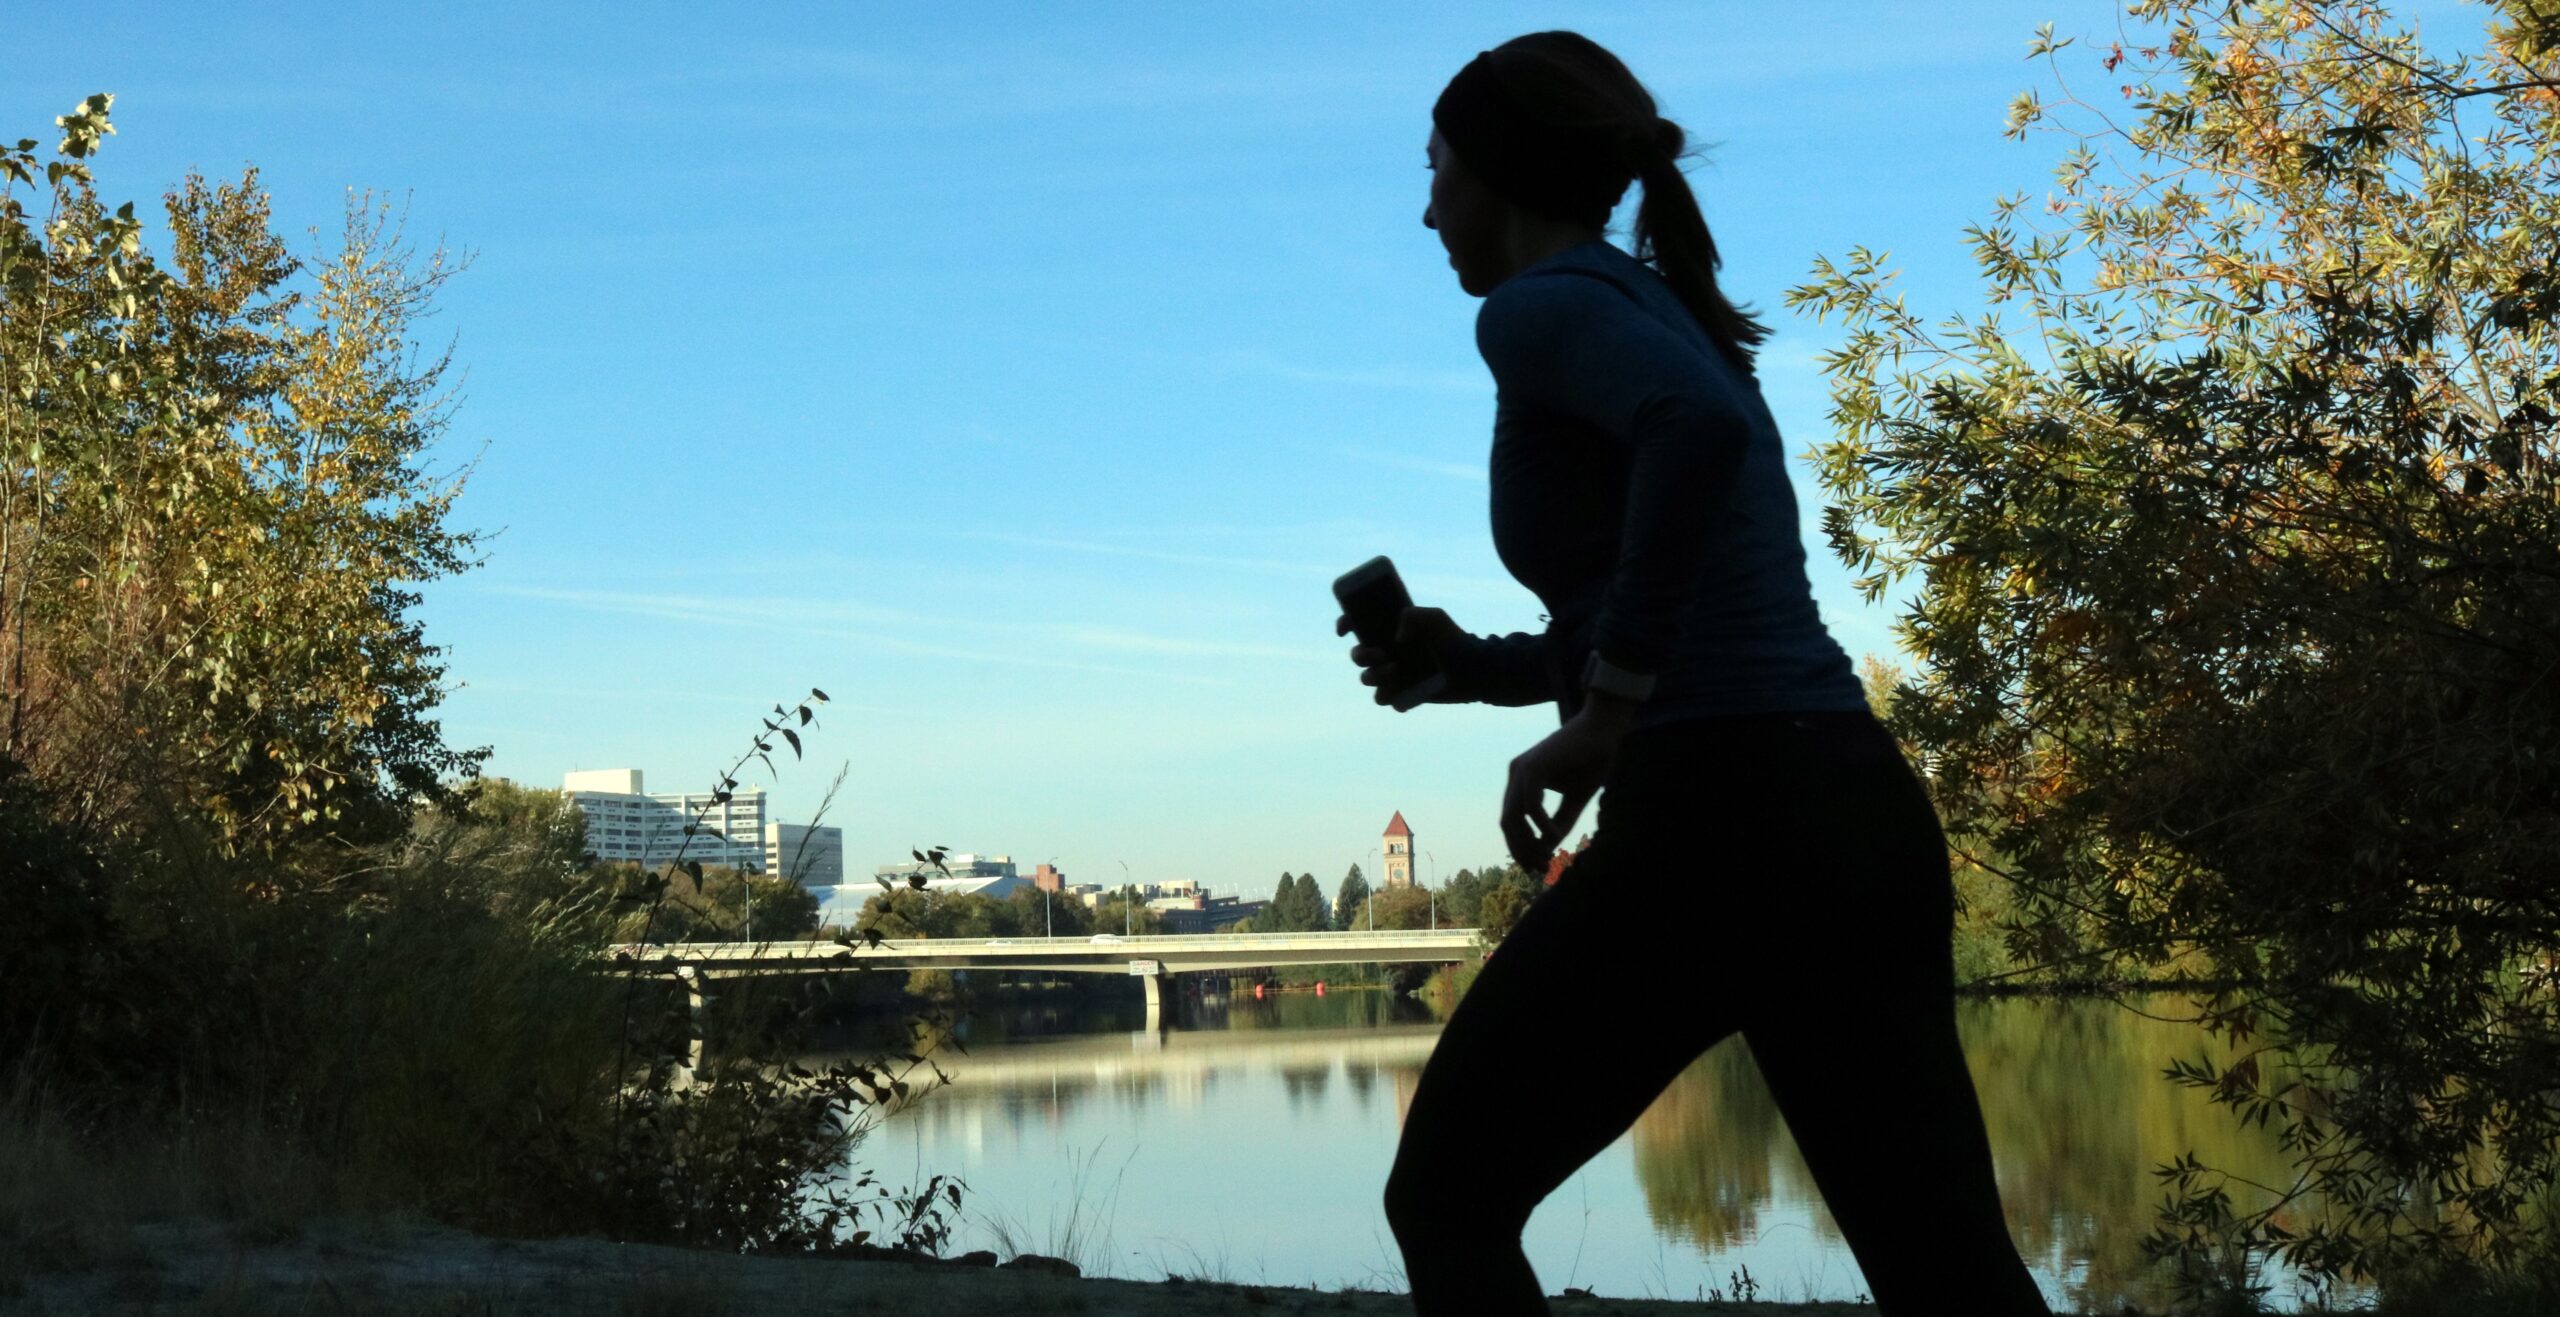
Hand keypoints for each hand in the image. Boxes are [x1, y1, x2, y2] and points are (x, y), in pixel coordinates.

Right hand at [1336, 605, 1460, 707]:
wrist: (1473, 668)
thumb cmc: (1454, 639)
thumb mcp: (1435, 618)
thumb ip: (1413, 616)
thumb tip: (1396, 639)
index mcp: (1390, 631)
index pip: (1359, 625)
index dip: (1346, 624)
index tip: (1344, 630)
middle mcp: (1388, 653)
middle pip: (1357, 655)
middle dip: (1361, 655)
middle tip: (1379, 654)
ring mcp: (1394, 675)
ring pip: (1366, 679)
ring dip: (1374, 675)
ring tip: (1395, 670)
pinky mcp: (1403, 695)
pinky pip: (1384, 700)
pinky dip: (1389, 695)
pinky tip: (1401, 689)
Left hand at [1501, 699, 1633, 872]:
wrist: (1602, 730)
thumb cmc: (1590, 762)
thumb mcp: (1574, 801)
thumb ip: (1558, 824)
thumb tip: (1545, 851)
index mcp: (1521, 780)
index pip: (1511, 821)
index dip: (1520, 847)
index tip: (1535, 866)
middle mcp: (1516, 774)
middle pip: (1508, 823)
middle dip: (1521, 849)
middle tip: (1539, 868)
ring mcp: (1521, 769)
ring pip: (1514, 816)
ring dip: (1528, 841)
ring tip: (1546, 857)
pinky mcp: (1533, 766)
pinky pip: (1531, 804)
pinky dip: (1541, 824)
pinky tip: (1556, 836)